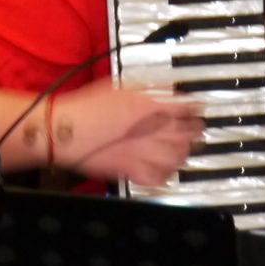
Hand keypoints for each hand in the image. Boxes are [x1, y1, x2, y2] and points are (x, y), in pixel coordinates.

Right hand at [54, 85, 205, 185]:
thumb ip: (145, 89)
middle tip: (197, 130)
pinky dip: (167, 175)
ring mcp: (142, 153)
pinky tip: (167, 169)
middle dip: (195, 132)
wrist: (67, 129)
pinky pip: (158, 178)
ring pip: (178, 157)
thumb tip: (163, 89)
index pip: (185, 108)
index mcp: (148, 107)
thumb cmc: (86, 107)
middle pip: (187, 135)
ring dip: (185, 153)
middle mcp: (150, 131)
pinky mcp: (131, 171)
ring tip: (185, 149)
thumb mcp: (118, 87)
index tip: (196, 108)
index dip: (194, 108)